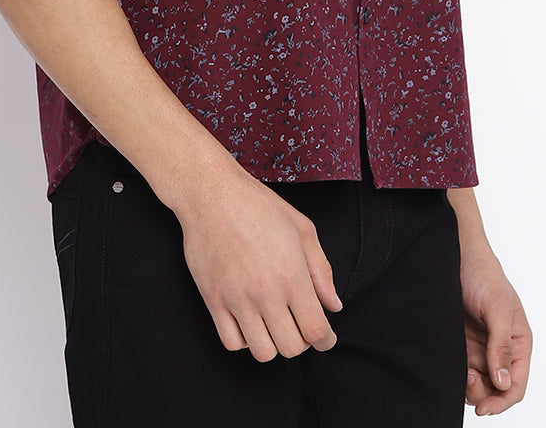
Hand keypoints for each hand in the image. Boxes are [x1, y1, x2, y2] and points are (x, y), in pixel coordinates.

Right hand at [174, 162, 342, 361]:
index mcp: (292, 275)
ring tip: (274, 323)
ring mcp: (237, 299)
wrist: (212, 194)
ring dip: (274, 343)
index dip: (326, 341)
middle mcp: (265, 293)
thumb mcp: (302, 228)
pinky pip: (232, 342)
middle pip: (292, 348)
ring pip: (262, 352)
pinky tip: (250, 321)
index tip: (327, 337)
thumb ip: (322, 270)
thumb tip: (333, 304)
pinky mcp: (213, 300)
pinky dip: (245, 339)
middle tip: (300, 324)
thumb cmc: (258, 205)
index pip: (316, 331)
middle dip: (302, 341)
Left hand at [459, 245, 531, 414]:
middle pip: (496, 389)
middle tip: (468, 379)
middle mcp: (500, 348)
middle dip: (483, 393)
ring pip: (478, 383)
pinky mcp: (461, 343)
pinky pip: (461, 369)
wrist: (455, 253)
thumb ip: (501, 345)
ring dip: (469, 385)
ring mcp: (480, 347)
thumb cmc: (483, 274)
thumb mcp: (497, 308)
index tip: (484, 408)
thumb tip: (503, 382)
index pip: (517, 384)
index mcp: (518, 342)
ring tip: (461, 370)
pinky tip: (452, 363)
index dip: (503, 400)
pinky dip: (457, 373)